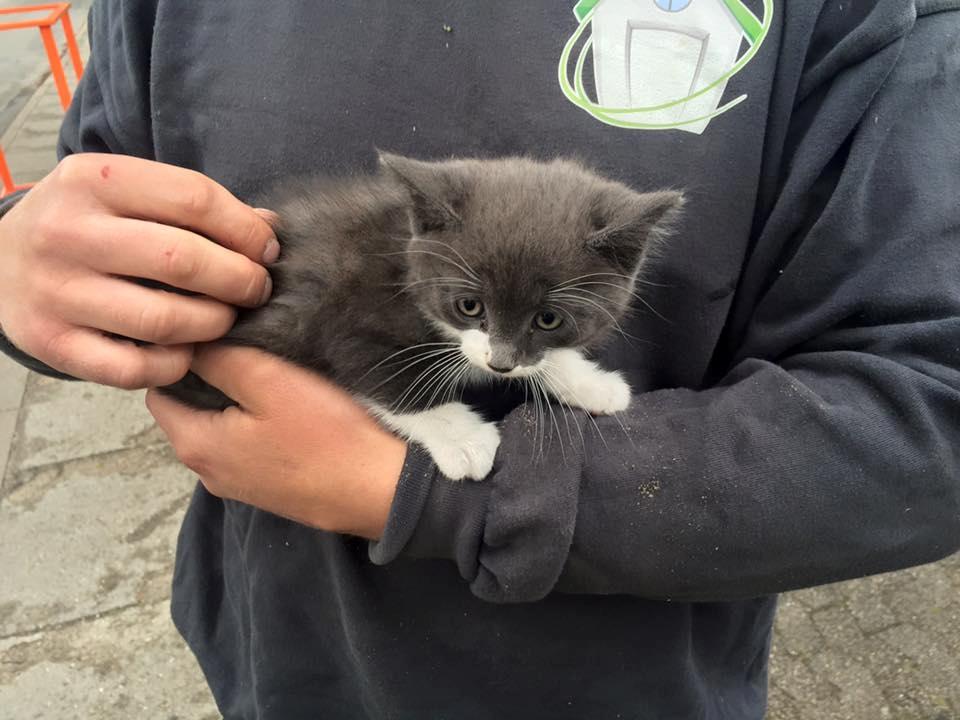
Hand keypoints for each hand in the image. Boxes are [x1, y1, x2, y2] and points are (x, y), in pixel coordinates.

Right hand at [0, 153, 276, 387]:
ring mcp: (56, 291)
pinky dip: (174, 364)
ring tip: (224, 318)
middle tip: (256, 290)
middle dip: (240, 280)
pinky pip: (135, 368)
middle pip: (183, 260)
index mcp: (94, 180)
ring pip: (163, 320)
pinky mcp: (52, 343)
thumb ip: (193, 206)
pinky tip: (185, 350)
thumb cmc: (87, 225)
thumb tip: (270, 229)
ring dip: (213, 324)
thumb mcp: (126, 193)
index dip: (247, 230)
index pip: (195, 199)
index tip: (267, 250)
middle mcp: (67, 232)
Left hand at [145, 345, 406, 539]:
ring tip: (269, 368)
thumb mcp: (270, 382)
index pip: (157, 388)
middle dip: (208, 374)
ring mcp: (238, 485)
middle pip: (188, 409)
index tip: (211, 330)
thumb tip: (187, 342)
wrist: (381, 492)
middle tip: (244, 342)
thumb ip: (220, 359)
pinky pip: (246, 444)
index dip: (178, 355)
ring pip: (219, 426)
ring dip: (235, 398)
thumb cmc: (327, 436)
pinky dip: (256, 421)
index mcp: (195, 444)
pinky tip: (287, 404)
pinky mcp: (269, 489)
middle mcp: (206, 471)